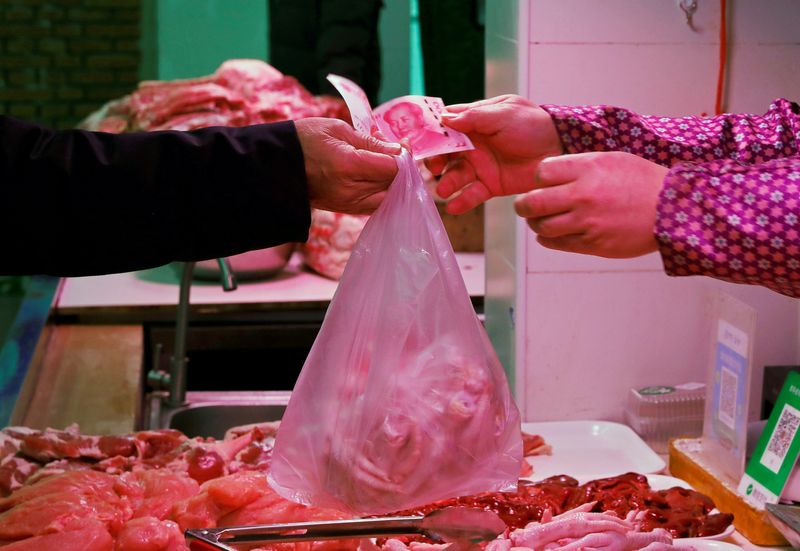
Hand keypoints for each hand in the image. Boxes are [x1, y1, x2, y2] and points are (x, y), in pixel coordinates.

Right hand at [295, 118, 400, 213]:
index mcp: (349, 165)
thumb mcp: (338, 129)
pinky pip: (376, 204)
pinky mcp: (346, 210)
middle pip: (394, 184)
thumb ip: (371, 142)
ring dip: (393, 181)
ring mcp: (348, 204)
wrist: (276, 166)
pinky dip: (383, 191)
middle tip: (396, 150)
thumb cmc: (305, 141)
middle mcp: (351, 190)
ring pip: (388, 197)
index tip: (402, 143)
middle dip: (401, 168)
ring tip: (385, 162)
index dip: (404, 156)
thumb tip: (398, 150)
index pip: (393, 168)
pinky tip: (377, 176)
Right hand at [425, 95, 562, 213]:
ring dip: (446, 183)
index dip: (431, 134)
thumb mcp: (503, 114)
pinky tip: (454, 206)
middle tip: (433, 168)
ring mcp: (480, 166)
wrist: (559, 148)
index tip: (418, 143)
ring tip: (443, 190)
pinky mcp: (490, 185)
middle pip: (445, 154)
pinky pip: (471, 194)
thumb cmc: (533, 124)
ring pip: (455, 175)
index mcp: (474, 122)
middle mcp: (473, 145)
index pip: (445, 126)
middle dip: (435, 161)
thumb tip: (445, 119)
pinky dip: (462, 201)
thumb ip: (474, 117)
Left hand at [514, 152, 667, 257]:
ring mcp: (587, 222)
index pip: (541, 173)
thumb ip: (579, 165)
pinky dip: (548, 238)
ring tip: (539, 220)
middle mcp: (583, 195)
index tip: (542, 183)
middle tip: (524, 206)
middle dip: (523, 205)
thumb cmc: (642, 181)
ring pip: (542, 226)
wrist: (673, 209)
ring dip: (535, 224)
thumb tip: (548, 173)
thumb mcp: (611, 159)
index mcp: (588, 168)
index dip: (538, 179)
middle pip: (532, 202)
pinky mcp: (593, 243)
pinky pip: (556, 243)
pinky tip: (550, 233)